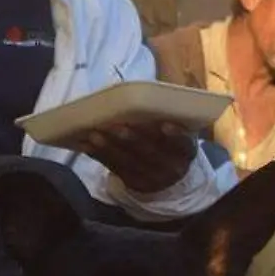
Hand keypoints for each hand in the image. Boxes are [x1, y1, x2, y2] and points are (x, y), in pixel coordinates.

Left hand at [76, 120, 196, 193]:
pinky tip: (88, 145)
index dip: (176, 136)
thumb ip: (165, 116)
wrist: (167, 172)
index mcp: (186, 152)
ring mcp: (152, 178)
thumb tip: (138, 92)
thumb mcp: (175, 131)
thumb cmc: (169, 140)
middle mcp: (171, 168)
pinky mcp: (134, 183)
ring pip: (129, 162)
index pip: (184, 144)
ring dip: (110, 148)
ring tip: (95, 134)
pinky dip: (101, 156)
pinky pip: (115, 169)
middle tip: (115, 125)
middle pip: (150, 153)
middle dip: (132, 139)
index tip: (165, 125)